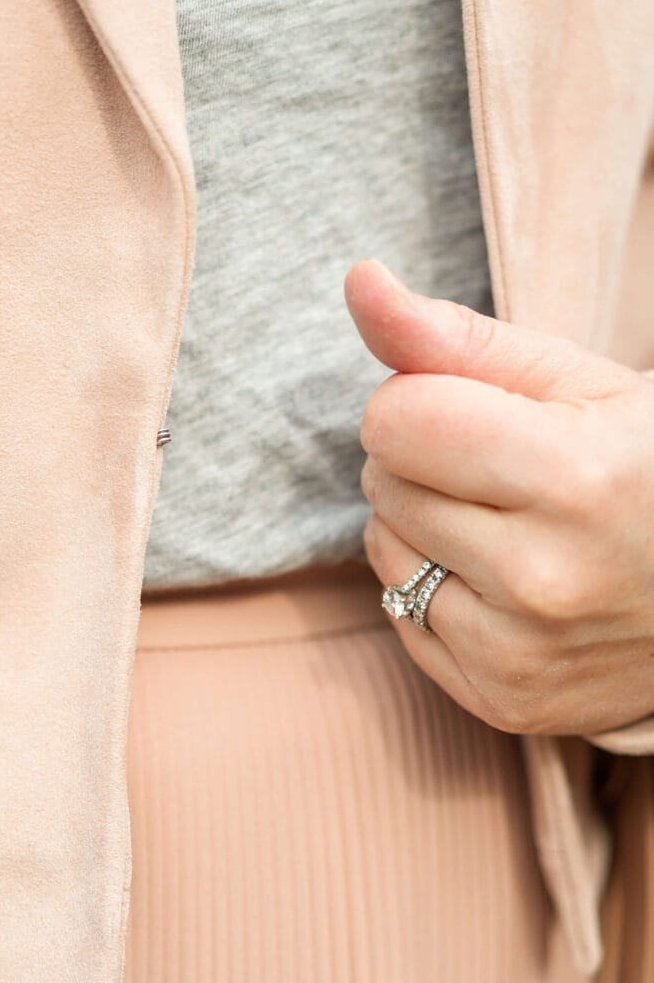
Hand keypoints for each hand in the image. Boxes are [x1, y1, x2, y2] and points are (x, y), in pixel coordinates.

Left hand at [344, 258, 653, 738]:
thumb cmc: (648, 462)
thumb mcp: (574, 380)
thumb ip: (452, 337)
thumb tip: (357, 280)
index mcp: (575, 477)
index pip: (396, 418)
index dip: (426, 400)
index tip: (485, 411)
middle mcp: (545, 578)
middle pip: (384, 481)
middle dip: (427, 460)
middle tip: (511, 470)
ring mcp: (524, 653)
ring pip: (383, 550)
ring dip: (423, 524)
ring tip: (513, 524)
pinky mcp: (506, 702)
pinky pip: (399, 616)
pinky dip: (434, 589)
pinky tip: (507, 582)